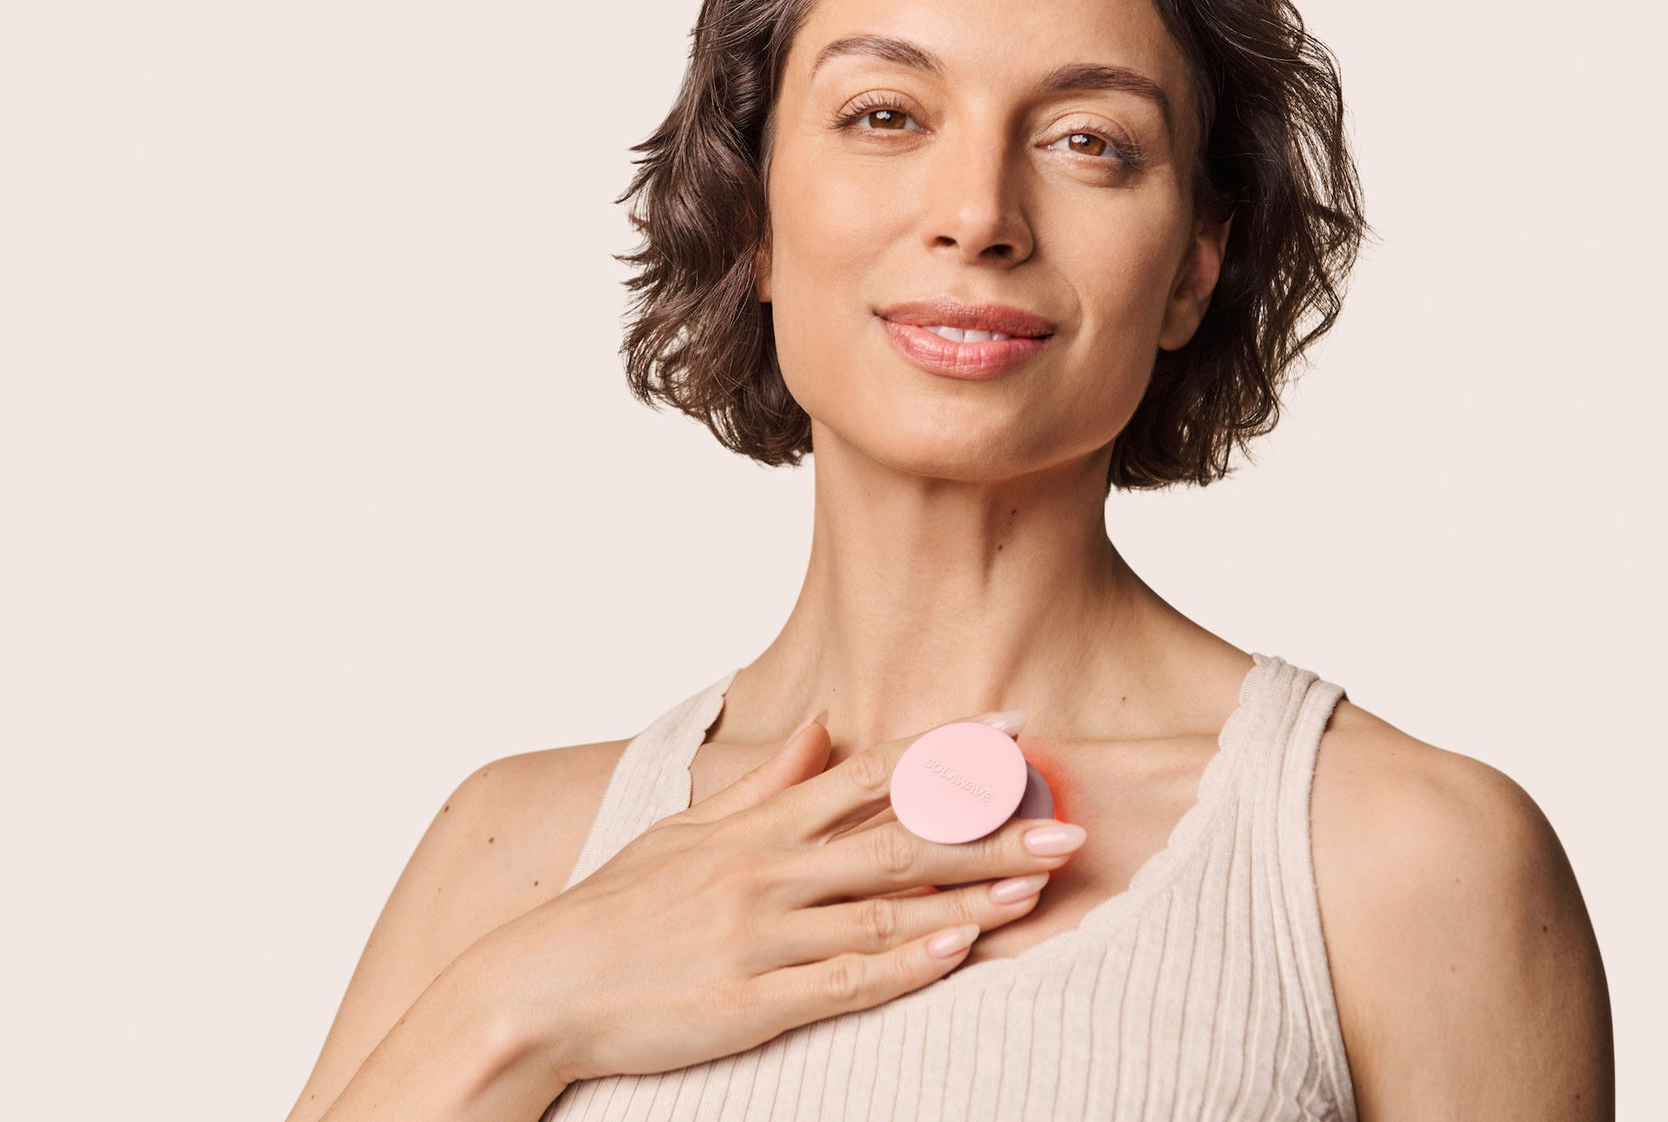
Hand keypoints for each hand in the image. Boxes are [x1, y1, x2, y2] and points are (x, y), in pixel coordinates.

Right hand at [475, 713, 1087, 1085]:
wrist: (540, 986)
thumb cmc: (617, 906)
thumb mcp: (687, 831)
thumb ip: (765, 783)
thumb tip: (821, 728)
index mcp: (757, 827)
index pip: (871, 773)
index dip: (948, 752)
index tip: (1015, 731)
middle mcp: (766, 872)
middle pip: (897, 841)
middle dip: (988, 831)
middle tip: (1065, 824)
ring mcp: (760, 937)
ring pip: (883, 910)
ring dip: (967, 895)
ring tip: (1037, 885)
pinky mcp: (750, 1001)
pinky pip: (842, 982)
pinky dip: (903, 964)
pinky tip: (955, 947)